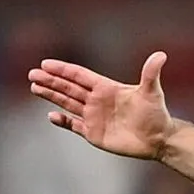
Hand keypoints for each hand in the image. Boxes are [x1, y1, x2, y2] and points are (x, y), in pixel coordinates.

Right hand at [28, 52, 175, 159]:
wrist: (157, 139)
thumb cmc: (155, 113)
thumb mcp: (152, 92)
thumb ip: (150, 74)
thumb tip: (161, 55)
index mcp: (106, 87)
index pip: (79, 76)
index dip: (62, 70)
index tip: (46, 64)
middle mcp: (96, 100)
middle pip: (68, 88)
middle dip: (50, 81)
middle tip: (32, 74)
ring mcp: (93, 116)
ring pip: (67, 103)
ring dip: (51, 96)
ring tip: (34, 87)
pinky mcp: (93, 133)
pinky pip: (73, 125)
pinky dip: (62, 121)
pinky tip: (51, 116)